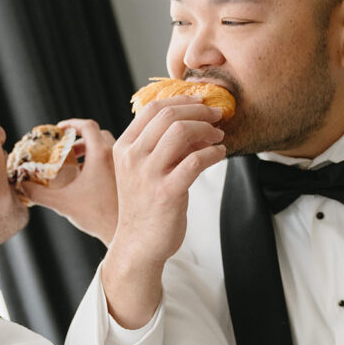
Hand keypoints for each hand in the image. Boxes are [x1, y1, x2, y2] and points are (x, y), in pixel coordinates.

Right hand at [21, 119, 117, 244]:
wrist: (122, 233)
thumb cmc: (96, 217)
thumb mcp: (61, 203)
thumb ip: (38, 193)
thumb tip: (21, 185)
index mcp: (101, 154)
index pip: (87, 126)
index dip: (72, 124)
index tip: (60, 130)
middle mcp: (116, 155)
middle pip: (98, 134)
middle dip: (80, 138)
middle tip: (66, 148)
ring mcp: (125, 166)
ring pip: (108, 147)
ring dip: (91, 149)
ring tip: (76, 163)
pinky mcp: (129, 176)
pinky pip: (115, 159)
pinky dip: (101, 160)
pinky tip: (90, 178)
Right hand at [102, 97, 224, 327]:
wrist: (138, 245)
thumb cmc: (145, 206)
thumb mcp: (142, 170)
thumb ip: (159, 146)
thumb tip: (193, 121)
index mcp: (123, 147)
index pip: (152, 108)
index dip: (181, 99)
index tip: (201, 102)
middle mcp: (132, 157)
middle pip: (168, 115)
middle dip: (198, 111)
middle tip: (216, 116)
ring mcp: (148, 175)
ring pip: (181, 132)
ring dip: (207, 129)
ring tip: (218, 136)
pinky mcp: (167, 192)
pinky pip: (196, 160)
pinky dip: (213, 153)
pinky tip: (220, 155)